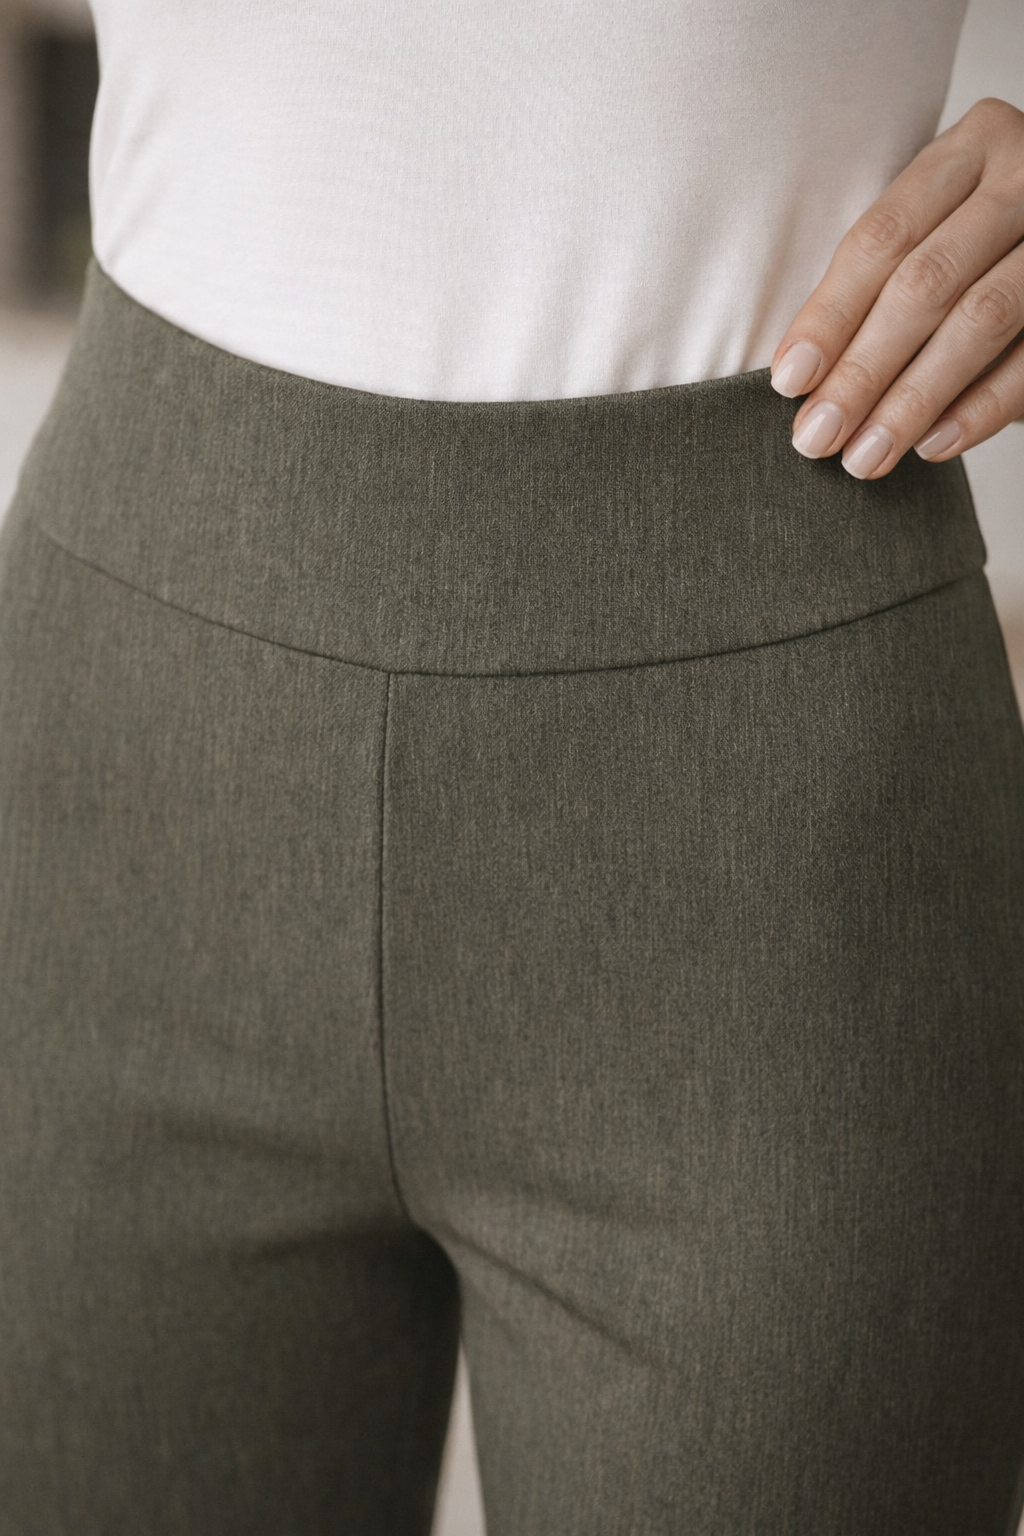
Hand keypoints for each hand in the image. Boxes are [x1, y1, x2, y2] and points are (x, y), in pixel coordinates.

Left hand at [770, 97, 1023, 478]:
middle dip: (863, 370)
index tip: (789, 381)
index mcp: (971, 148)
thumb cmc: (980, 241)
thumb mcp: (937, 225)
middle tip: (817, 436)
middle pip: (926, 282)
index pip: (883, 236)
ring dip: (913, 401)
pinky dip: (980, 410)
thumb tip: (803, 377)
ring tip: (865, 457)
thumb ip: (883, 278)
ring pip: (980, 322)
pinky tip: (931, 446)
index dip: (830, 313)